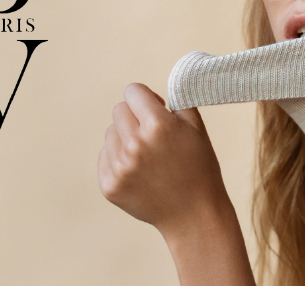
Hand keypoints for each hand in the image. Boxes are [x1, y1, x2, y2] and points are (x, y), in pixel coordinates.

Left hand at [98, 82, 229, 238]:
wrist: (194, 215)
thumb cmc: (200, 169)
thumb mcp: (197, 128)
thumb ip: (178, 100)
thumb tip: (157, 88)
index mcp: (158, 126)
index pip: (133, 91)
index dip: (146, 99)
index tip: (155, 109)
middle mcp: (135, 145)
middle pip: (119, 110)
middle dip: (135, 117)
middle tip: (154, 135)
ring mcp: (120, 167)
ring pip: (110, 133)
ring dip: (126, 138)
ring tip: (148, 157)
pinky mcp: (109, 185)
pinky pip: (105, 156)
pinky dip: (118, 159)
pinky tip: (139, 172)